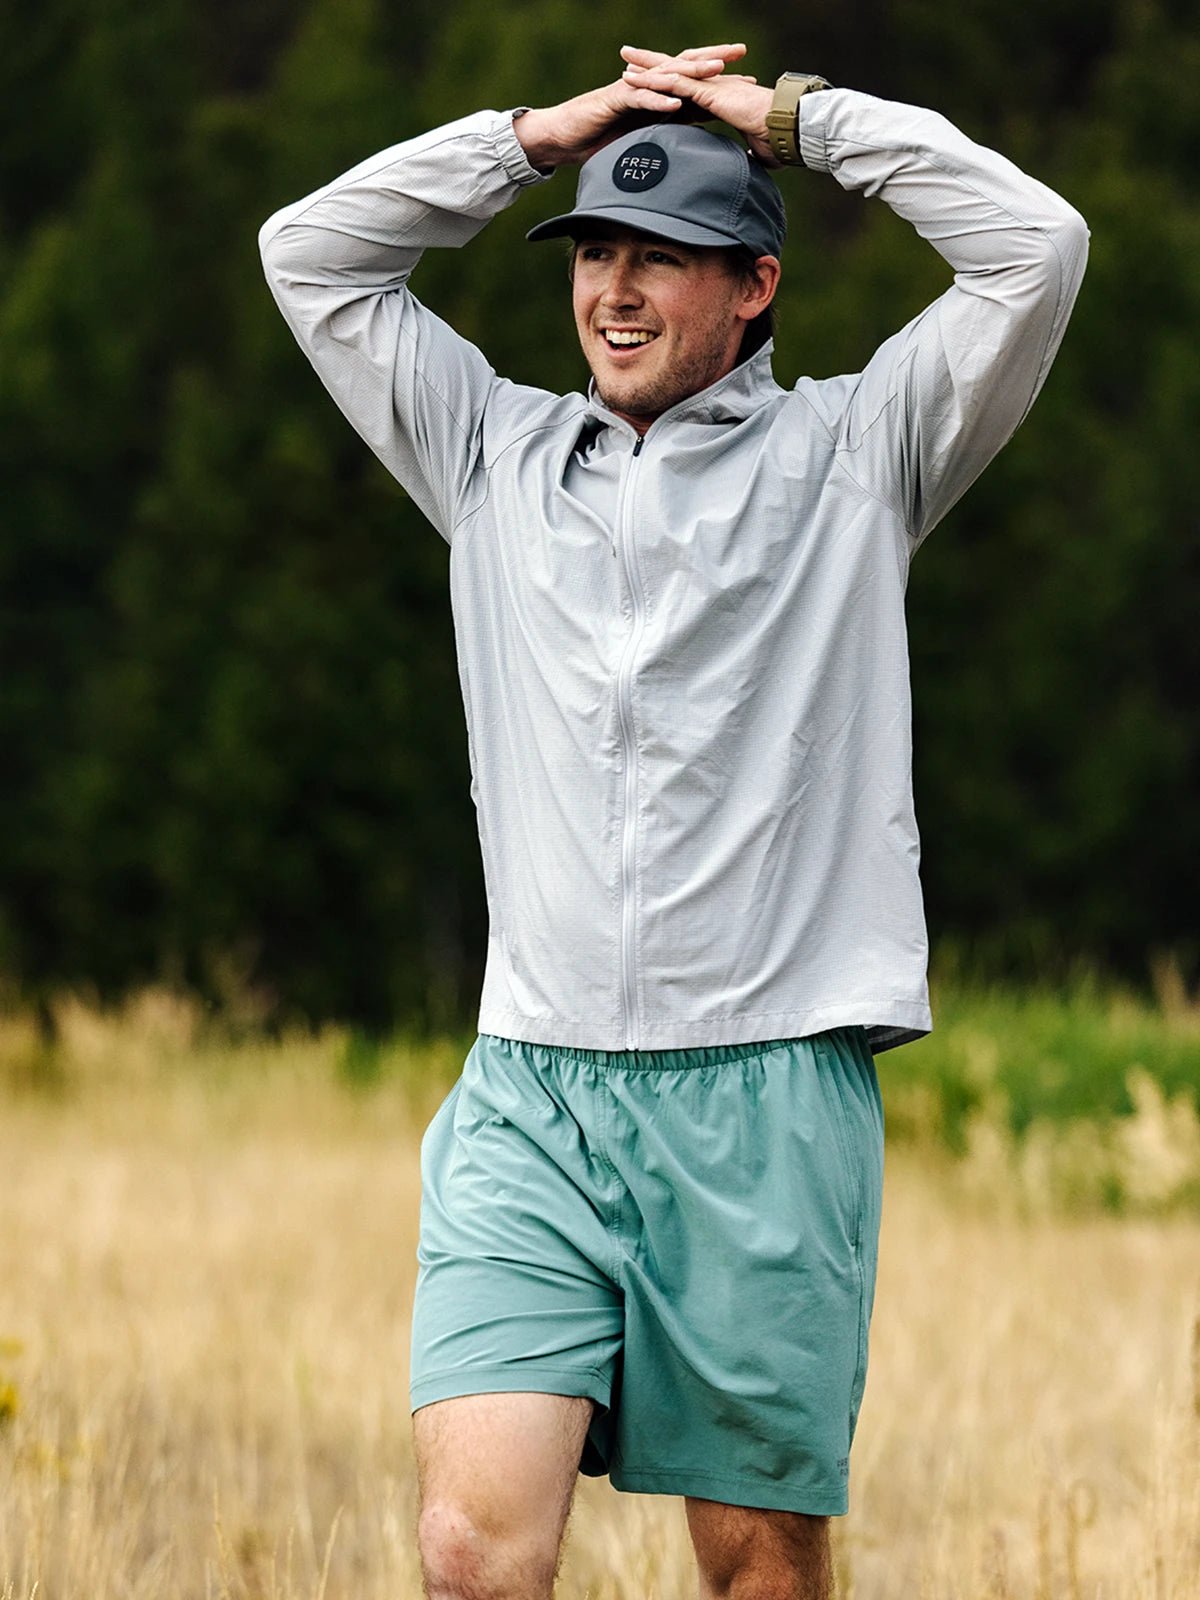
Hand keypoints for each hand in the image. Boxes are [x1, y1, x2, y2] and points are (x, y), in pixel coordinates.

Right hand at [513, 43, 749, 169]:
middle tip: (741, 54)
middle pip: (686, 68)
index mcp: (658, 98)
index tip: (748, 81)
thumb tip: (690, 160)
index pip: (694, 85)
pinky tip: (675, 104)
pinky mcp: (614, 101)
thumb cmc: (600, 141)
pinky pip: (640, 100)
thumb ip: (665, 144)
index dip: (720, 81)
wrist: (565, 137)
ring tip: (715, 72)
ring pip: (667, 78)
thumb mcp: (641, 144)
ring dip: (692, 74)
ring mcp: (633, 91)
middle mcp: (648, 88)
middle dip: (713, 60)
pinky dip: (658, 102)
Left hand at [619, 44, 778, 165]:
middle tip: (628, 58)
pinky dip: (655, 82)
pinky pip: (676, 85)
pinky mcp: (710, 92)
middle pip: (676, 71)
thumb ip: (745, 157)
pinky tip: (636, 82)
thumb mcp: (756, 152)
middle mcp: (713, 86)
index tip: (652, 81)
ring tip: (624, 63)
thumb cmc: (778, 141)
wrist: (789, 130)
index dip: (670, 82)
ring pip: (672, 73)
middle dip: (651, 63)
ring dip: (646, 69)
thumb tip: (743, 168)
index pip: (689, 87)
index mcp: (720, 97)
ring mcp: (711, 87)